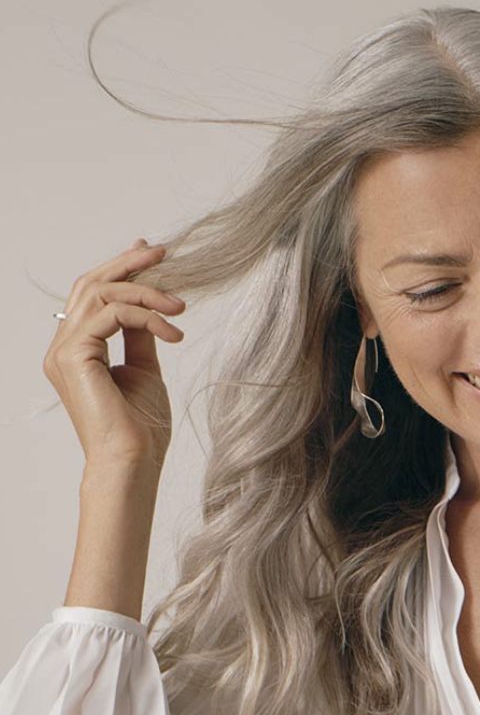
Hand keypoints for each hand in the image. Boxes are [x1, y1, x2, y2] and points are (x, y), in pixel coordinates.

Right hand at [42, 238, 185, 471]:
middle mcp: (63, 347)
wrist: (133, 460)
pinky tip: (173, 332)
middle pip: (90, 284)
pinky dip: (146, 315)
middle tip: (165, 253)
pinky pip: (112, 315)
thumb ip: (141, 335)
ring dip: (146, 291)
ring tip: (180, 307)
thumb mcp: (145, 368)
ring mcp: (64, 351)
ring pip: (101, 294)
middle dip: (129, 263)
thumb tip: (150, 306)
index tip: (152, 254)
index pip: (92, 294)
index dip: (120, 269)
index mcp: (77, 349)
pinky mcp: (74, 356)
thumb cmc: (140, 426)